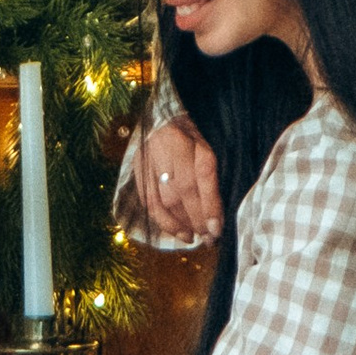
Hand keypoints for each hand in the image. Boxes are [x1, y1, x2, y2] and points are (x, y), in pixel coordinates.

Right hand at [134, 116, 221, 241]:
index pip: (202, 176)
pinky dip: (162, 220)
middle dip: (196, 220)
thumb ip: (212, 174)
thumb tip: (217, 213)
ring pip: (163, 201)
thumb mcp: (209, 145)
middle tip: (209, 239)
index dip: (209, 206)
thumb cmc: (192, 133)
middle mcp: (168, 149)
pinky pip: (148, 201)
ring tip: (192, 238)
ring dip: (179, 225)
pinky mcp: (138, 168)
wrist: (161, 115)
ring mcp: (149, 160)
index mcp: (191, 139)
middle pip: (182, 193)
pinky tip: (175, 230)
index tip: (217, 229)